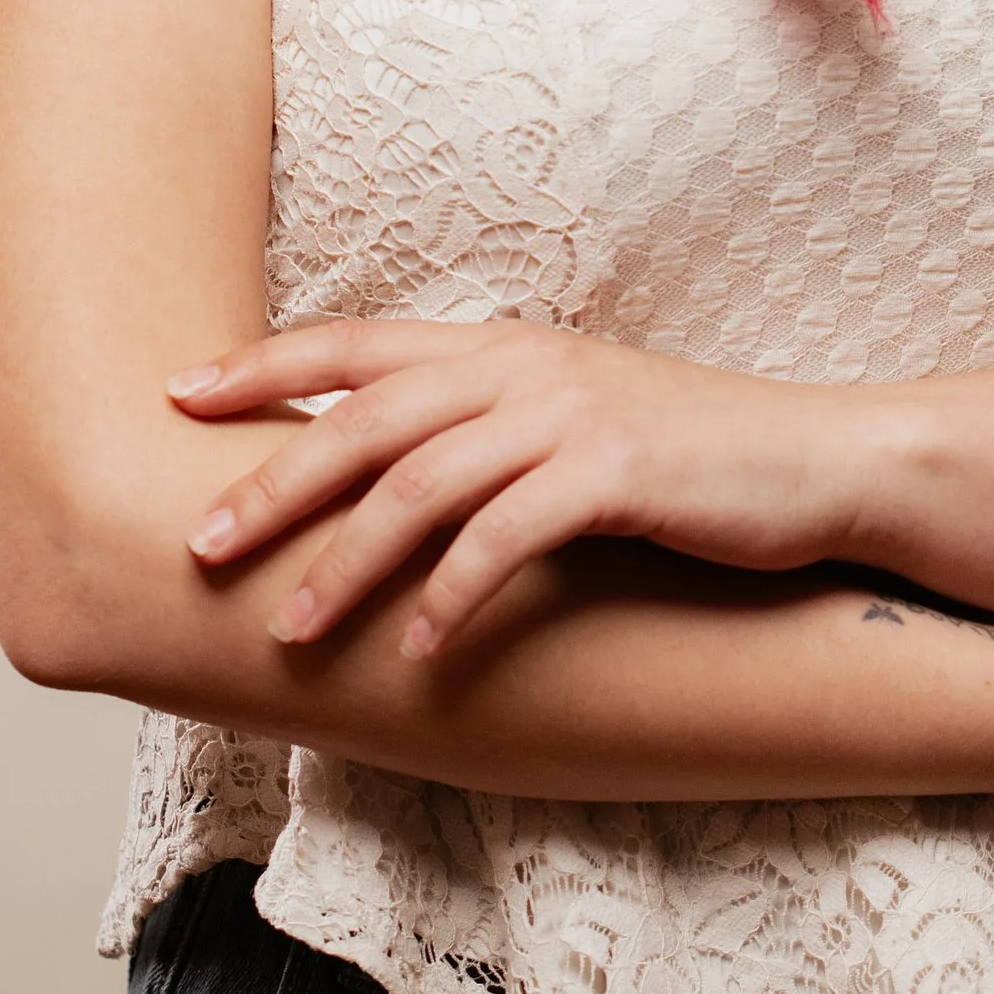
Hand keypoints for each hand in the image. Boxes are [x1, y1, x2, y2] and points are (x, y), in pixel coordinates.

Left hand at [171, 318, 875, 654]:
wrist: (816, 461)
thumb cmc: (686, 458)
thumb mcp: (572, 420)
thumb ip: (484, 428)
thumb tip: (382, 474)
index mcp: (506, 345)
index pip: (360, 343)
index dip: (265, 364)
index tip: (177, 395)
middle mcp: (527, 365)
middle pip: (370, 416)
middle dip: (275, 481)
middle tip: (198, 543)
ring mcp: (573, 415)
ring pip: (423, 483)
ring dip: (346, 560)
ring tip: (289, 629)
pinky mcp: (618, 474)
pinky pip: (510, 536)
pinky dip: (453, 596)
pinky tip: (418, 649)